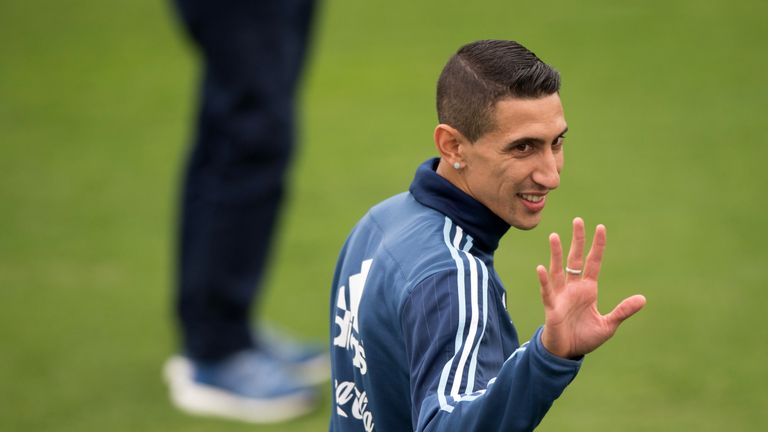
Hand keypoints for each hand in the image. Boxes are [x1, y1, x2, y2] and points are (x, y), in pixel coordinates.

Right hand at [537, 217, 645, 358]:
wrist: (567, 353)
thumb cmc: (585, 337)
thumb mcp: (608, 325)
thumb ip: (622, 311)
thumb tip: (642, 299)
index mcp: (588, 290)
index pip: (593, 262)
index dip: (597, 246)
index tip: (600, 227)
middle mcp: (574, 287)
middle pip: (574, 259)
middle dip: (577, 240)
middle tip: (578, 220)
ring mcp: (561, 295)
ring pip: (558, 269)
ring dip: (556, 253)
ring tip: (554, 236)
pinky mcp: (552, 306)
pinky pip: (547, 290)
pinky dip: (544, 279)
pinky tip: (541, 267)